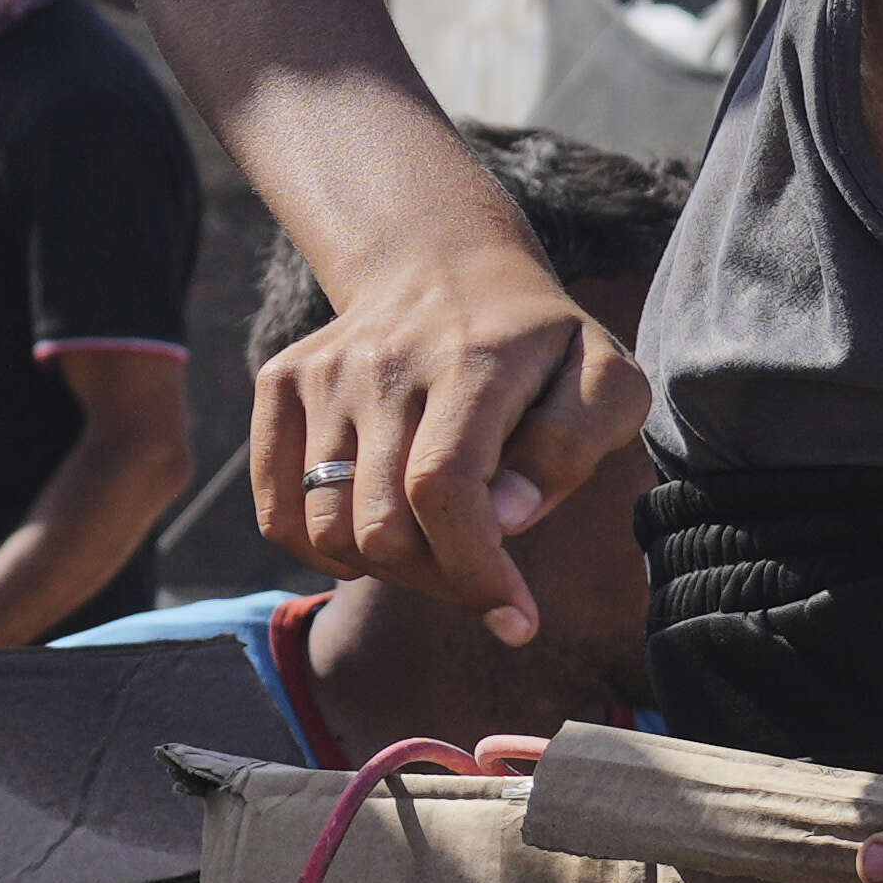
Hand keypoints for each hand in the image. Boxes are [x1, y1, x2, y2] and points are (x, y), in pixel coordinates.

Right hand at [243, 244, 651, 656]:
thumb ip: (572, 446)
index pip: (445, 489)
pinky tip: (372, 530)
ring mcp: (325, 374)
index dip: (475, 572)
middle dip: (439, 579)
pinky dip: (320, 549)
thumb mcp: (604, 381)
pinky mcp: (283, 384)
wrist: (444, 263)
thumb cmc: (540, 346)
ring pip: (325, 529)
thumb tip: (505, 517)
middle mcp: (385, 363)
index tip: (516, 619)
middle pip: (382, 526)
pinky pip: (277, 511)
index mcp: (473, 361)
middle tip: (478, 570)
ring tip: (430, 545)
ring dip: (382, 569)